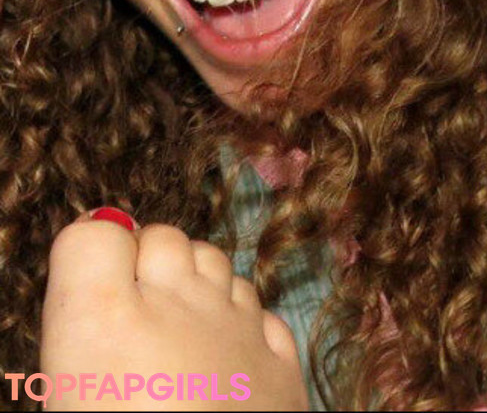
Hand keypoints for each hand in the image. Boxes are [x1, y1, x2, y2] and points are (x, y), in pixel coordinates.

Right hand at [40, 209, 306, 410]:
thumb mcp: (68, 391)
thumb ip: (83, 323)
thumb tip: (97, 300)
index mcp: (101, 317)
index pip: (95, 232)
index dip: (91, 254)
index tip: (88, 283)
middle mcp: (175, 303)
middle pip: (162, 236)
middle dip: (144, 259)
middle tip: (129, 309)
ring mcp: (237, 323)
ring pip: (215, 260)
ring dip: (194, 280)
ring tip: (174, 330)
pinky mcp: (281, 354)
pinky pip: (256, 305)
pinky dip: (239, 317)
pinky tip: (222, 353)